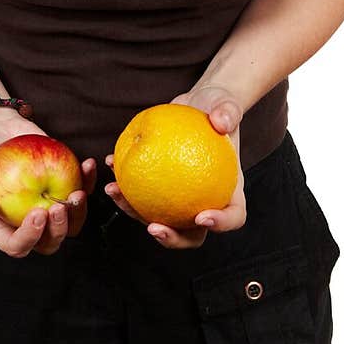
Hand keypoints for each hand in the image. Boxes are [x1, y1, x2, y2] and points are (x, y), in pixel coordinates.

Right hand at [0, 108, 96, 257]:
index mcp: (2, 227)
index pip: (17, 245)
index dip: (29, 237)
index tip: (36, 213)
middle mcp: (27, 222)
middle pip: (48, 242)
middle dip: (58, 231)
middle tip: (58, 206)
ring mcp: (47, 205)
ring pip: (71, 224)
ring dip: (79, 214)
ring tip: (78, 193)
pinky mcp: (62, 185)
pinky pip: (82, 190)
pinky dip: (89, 181)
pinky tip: (87, 164)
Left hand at [104, 85, 245, 249]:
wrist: (197, 106)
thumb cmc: (217, 107)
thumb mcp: (226, 104)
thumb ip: (228, 111)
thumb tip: (222, 122)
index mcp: (229, 189)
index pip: (233, 215)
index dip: (220, 224)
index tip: (201, 216)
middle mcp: (205, 200)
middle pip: (193, 234)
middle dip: (172, 238)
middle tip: (153, 227)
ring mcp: (180, 197)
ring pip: (159, 218)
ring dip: (133, 212)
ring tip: (115, 192)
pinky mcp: (158, 186)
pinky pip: (140, 192)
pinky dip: (123, 183)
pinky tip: (111, 163)